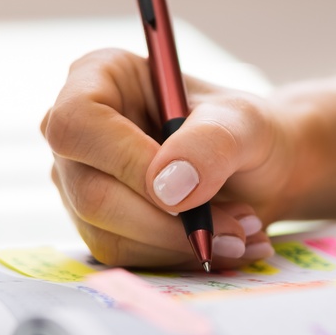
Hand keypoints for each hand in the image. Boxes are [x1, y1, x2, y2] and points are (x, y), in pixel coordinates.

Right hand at [41, 48, 302, 269]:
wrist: (257, 169)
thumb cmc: (243, 129)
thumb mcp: (244, 122)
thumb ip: (211, 143)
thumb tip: (167, 187)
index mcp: (98, 77)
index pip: (77, 123)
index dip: (125, 161)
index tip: (183, 191)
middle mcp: (77, 130)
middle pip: (89, 191)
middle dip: (167, 222)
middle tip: (235, 228)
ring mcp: (79, 179)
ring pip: (106, 233)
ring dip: (179, 244)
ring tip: (238, 231)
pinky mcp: (95, 223)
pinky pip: (122, 255)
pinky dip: (175, 257)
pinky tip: (218, 243)